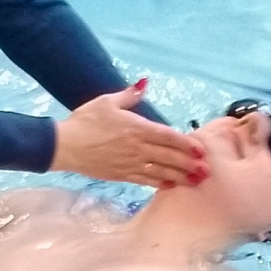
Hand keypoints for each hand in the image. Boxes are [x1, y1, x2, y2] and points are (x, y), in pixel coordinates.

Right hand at [50, 79, 204, 188]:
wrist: (64, 146)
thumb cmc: (84, 121)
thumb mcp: (106, 102)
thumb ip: (129, 95)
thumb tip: (144, 84)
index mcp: (137, 128)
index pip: (168, 136)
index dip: (187, 144)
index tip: (201, 150)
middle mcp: (137, 148)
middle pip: (170, 157)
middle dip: (190, 164)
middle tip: (207, 171)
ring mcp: (129, 164)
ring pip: (161, 172)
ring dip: (180, 177)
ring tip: (196, 181)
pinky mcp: (120, 175)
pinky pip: (145, 181)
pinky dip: (160, 184)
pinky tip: (171, 186)